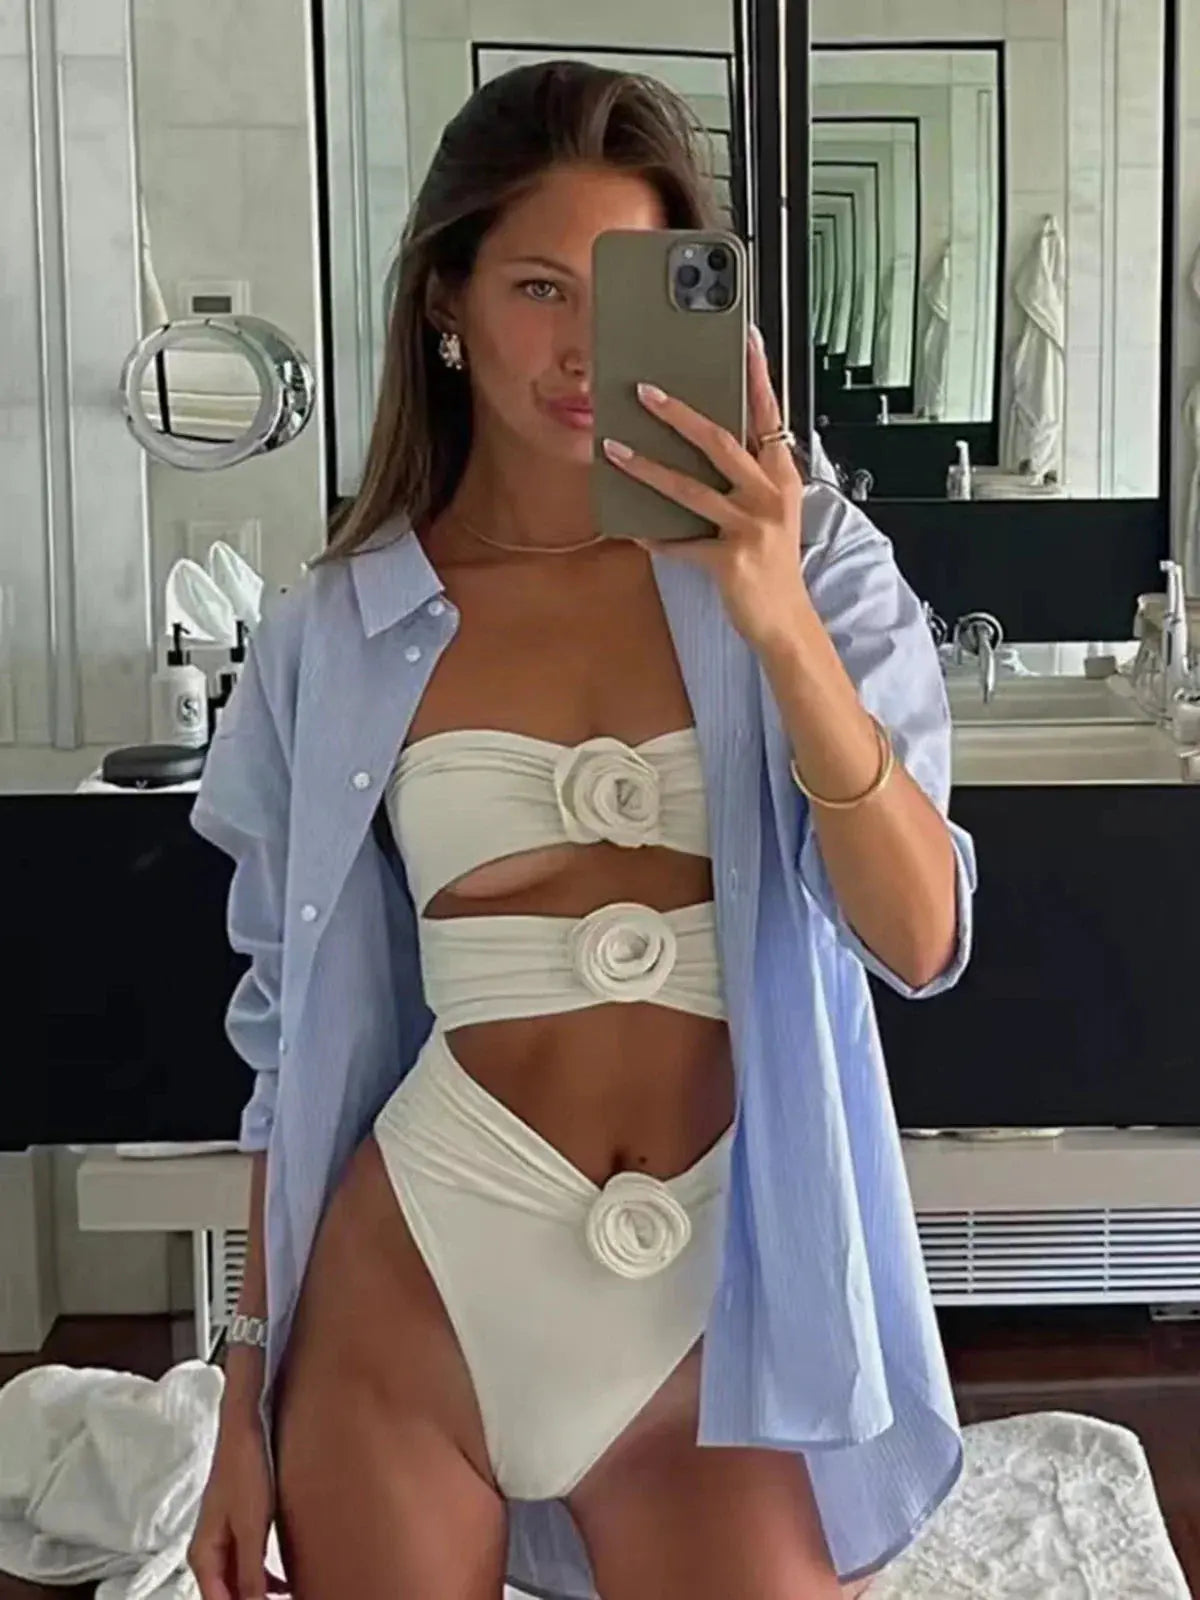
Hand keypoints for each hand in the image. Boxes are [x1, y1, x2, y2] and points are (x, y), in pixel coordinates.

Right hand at [188, 1405, 288, 1599]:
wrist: (246, 1430)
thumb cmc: (245, 1472)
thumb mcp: (251, 1526)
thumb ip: (251, 1571)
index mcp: (203, 1556)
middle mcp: (208, 1553)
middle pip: (226, 1596)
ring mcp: (223, 1540)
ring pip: (238, 1584)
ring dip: (260, 1594)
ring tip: (288, 1596)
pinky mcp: (239, 1528)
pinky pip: (248, 1565)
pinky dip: (265, 1579)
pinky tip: (285, 1583)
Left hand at [600, 325, 808, 651]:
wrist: (786, 620)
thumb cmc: (774, 564)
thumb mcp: (770, 512)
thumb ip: (746, 479)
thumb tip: (701, 446)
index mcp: (782, 477)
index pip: (768, 415)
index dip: (758, 375)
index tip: (746, 338)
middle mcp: (770, 496)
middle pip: (719, 441)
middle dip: (678, 414)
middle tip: (645, 390)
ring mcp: (751, 527)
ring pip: (689, 489)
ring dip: (646, 467)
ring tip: (614, 449)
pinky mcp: (730, 559)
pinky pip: (681, 543)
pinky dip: (655, 538)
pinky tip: (634, 531)